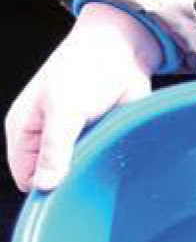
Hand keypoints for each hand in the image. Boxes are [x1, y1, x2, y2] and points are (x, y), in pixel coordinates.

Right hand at [5, 2, 161, 191]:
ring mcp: (73, 139)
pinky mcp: (98, 136)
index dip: (44, 189)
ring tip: (104, 157)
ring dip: (91, 171)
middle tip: (90, 173)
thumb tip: (44, 186)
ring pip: (77, 172)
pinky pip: (99, 160)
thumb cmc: (85, 69)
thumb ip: (54, 150)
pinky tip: (116, 156)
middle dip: (69, 182)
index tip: (67, 193)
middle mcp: (46, 138)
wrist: (124, 48)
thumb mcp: (64, 110)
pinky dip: (107, 161)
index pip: (25, 177)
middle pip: (52, 178)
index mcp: (25, 130)